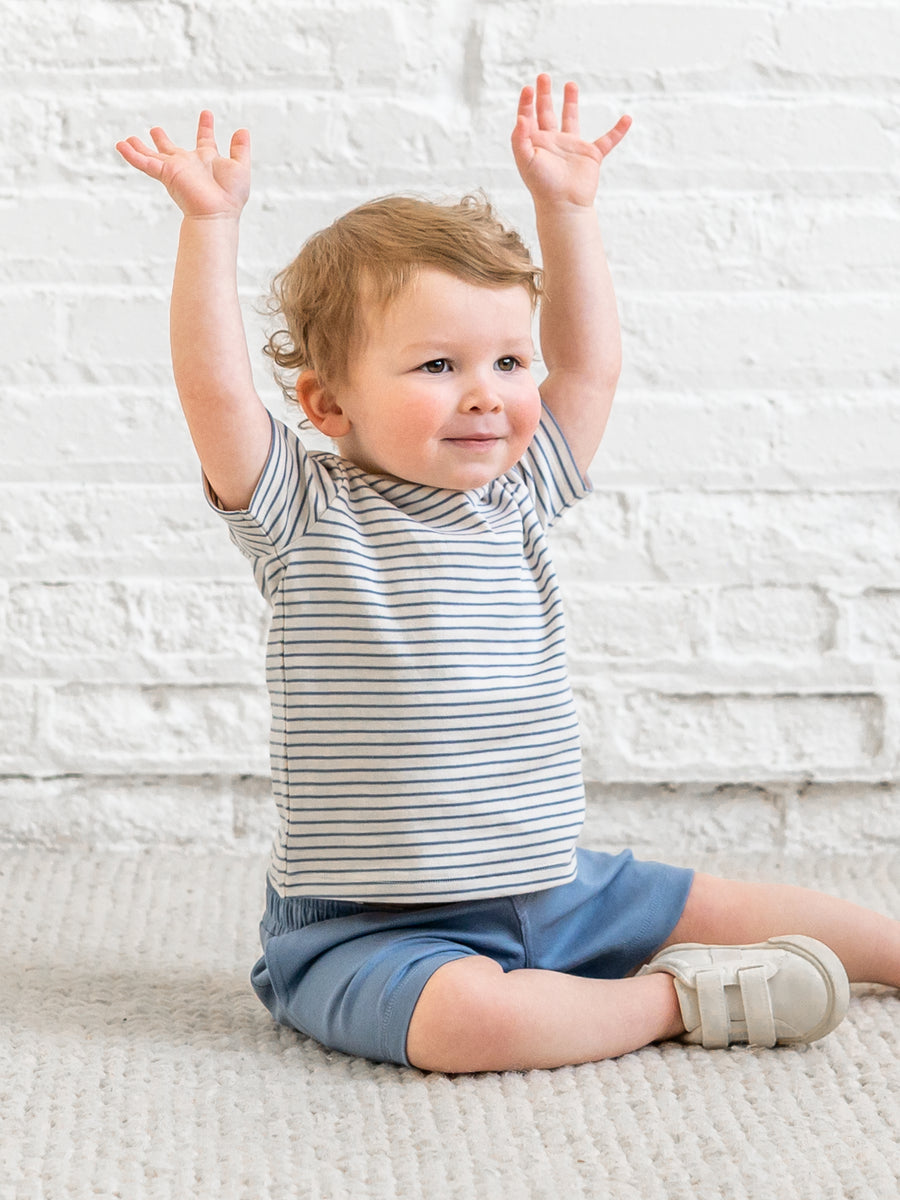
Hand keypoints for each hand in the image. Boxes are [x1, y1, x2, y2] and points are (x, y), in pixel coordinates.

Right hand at [116, 111, 250, 218]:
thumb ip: (240, 148)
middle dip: (162, 140)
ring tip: (128, 139)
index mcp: (207, 160)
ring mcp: (176, 169)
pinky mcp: (166, 174)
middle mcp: (189, 164)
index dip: (205, 127)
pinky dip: (132, 155)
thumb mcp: (240, 166)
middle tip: (155, 130)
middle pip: (171, 150)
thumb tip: (243, 130)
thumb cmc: (230, 196)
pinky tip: (121, 146)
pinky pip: (145, 163)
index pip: (205, 140)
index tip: (206, 113)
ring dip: (140, 148)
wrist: (217, 212)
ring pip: (153, 156)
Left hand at [511, 74, 629, 209]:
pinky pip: (607, 141)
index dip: (527, 102)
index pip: (529, 117)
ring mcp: (572, 148)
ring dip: (571, 102)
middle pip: (547, 113)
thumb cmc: (542, 186)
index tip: (528, 88)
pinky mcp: (591, 156)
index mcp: (536, 143)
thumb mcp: (526, 160)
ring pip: (571, 120)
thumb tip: (521, 117)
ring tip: (570, 84)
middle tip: (543, 77)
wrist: (563, 206)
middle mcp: (553, 143)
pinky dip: (618, 131)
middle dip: (544, 94)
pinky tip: (627, 119)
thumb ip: (520, 138)